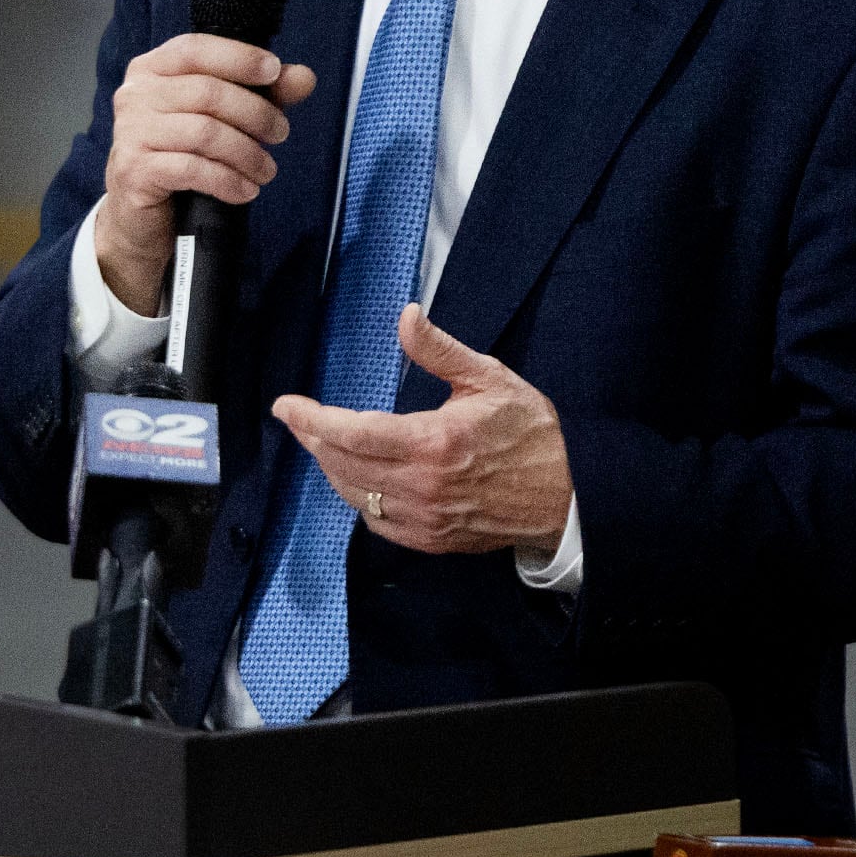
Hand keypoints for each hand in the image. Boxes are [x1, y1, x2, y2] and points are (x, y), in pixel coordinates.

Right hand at [98, 34, 318, 313]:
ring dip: (247, 152)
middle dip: (255, 113)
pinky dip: (228, 180)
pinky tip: (246, 190)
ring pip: (204, 132)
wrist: (142, 216)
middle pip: (206, 92)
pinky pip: (192, 169)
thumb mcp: (225, 118)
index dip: (238, 58)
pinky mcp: (135, 171)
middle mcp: (134, 95)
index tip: (275, 72)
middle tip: (280, 134)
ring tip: (267, 170)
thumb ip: (264, 93)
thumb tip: (304, 77)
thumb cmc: (183, 156)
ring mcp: (130, 133)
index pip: (195, 49)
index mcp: (152, 69)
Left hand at [272, 306, 571, 556]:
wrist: (568, 495)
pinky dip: (358, 498)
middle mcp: (423, 486)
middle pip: (343, 465)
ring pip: (355, 495)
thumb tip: (406, 316)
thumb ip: (439, 351)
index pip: (352, 433)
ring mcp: (425, 518)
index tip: (286, 405)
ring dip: (331, 467)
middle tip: (298, 419)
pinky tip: (357, 477)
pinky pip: (377, 522)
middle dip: (313, 439)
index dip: (312, 419)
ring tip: (321, 442)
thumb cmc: (532, 433)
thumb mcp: (489, 379)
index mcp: (434, 442)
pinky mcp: (431, 540)